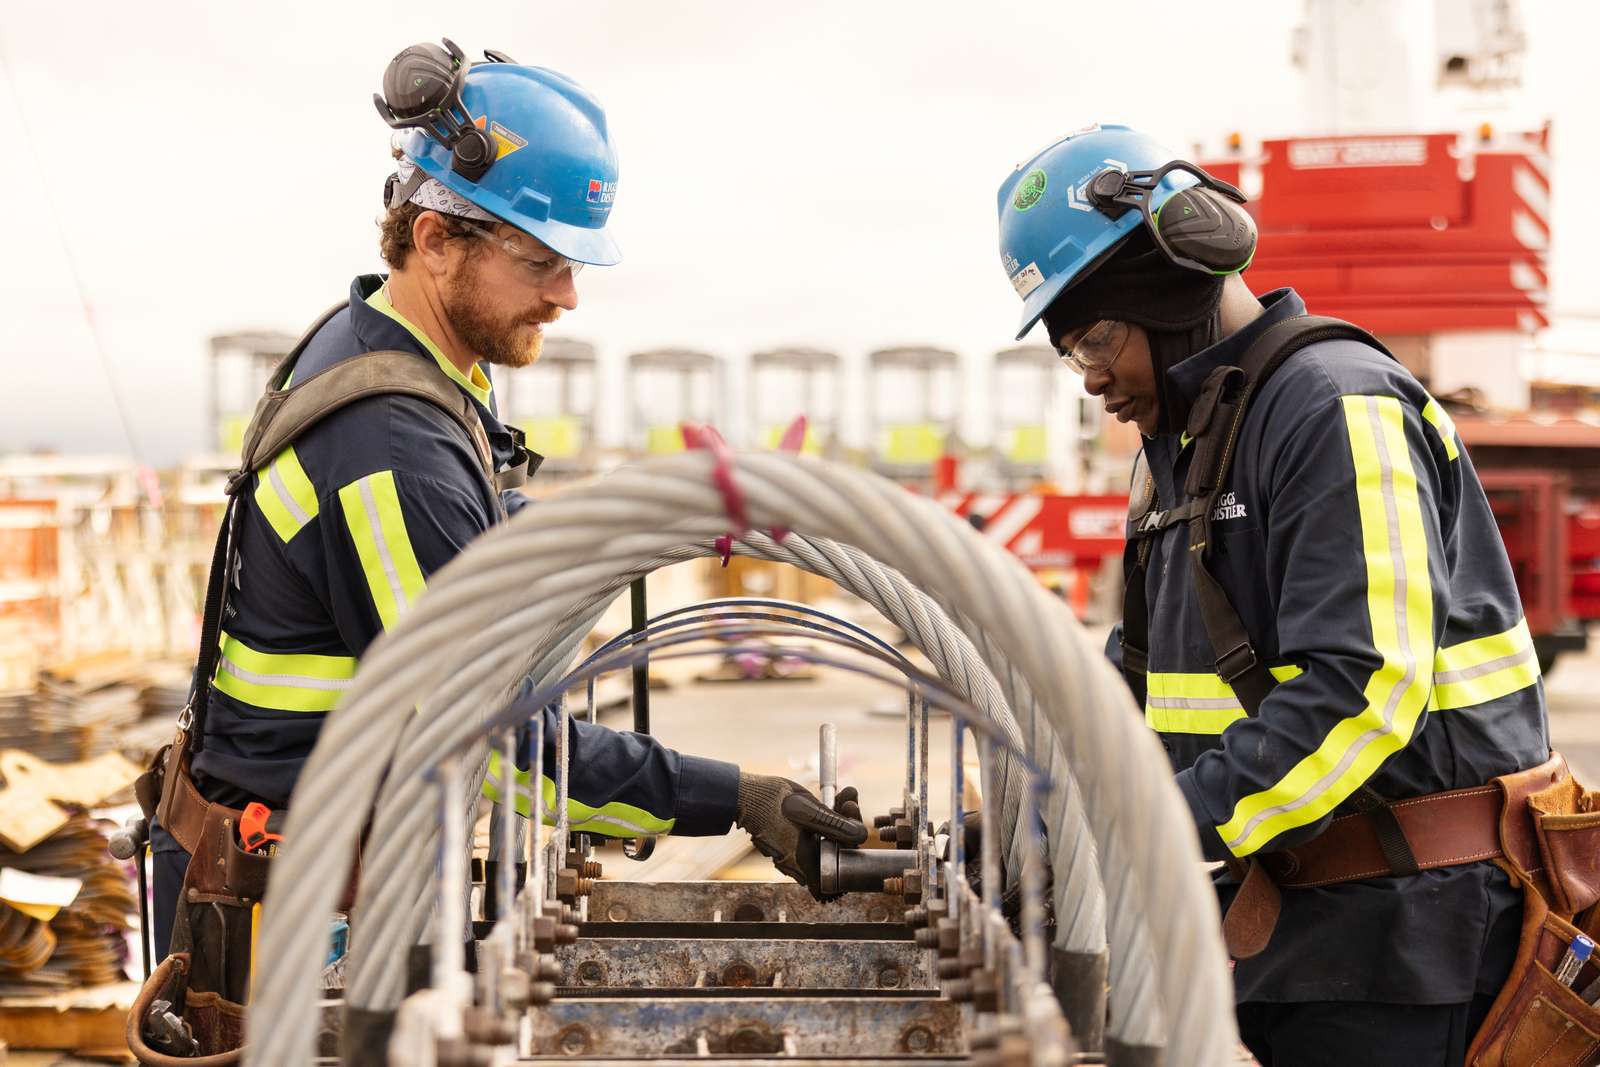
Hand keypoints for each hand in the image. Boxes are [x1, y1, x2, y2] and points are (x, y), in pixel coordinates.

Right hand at [735, 774, 867, 899]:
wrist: (743, 795)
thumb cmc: (772, 803)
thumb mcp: (809, 811)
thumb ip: (836, 825)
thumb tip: (862, 835)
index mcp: (803, 864)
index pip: (837, 874)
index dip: (851, 852)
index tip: (855, 827)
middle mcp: (798, 865)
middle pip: (835, 853)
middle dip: (847, 827)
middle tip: (849, 800)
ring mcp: (792, 855)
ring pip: (826, 842)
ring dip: (838, 820)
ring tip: (843, 796)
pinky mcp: (789, 843)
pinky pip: (814, 837)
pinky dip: (824, 821)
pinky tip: (830, 800)